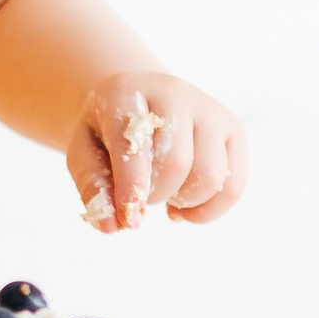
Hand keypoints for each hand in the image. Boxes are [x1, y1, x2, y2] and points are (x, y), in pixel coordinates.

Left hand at [67, 75, 246, 230]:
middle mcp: (174, 93)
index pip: (135, 144)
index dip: (132, 187)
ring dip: (184, 202)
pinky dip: (210, 210)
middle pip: (177, 162)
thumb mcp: (84, 151)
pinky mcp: (232, 129)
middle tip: (142, 195)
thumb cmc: (108, 131)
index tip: (128, 218)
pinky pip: (234, 184)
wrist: (138, 101)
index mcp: (127, 92)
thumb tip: (111, 225)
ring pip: (210, 175)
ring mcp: (209, 109)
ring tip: (166, 198)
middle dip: (156, 194)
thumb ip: (93, 186)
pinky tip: (185, 207)